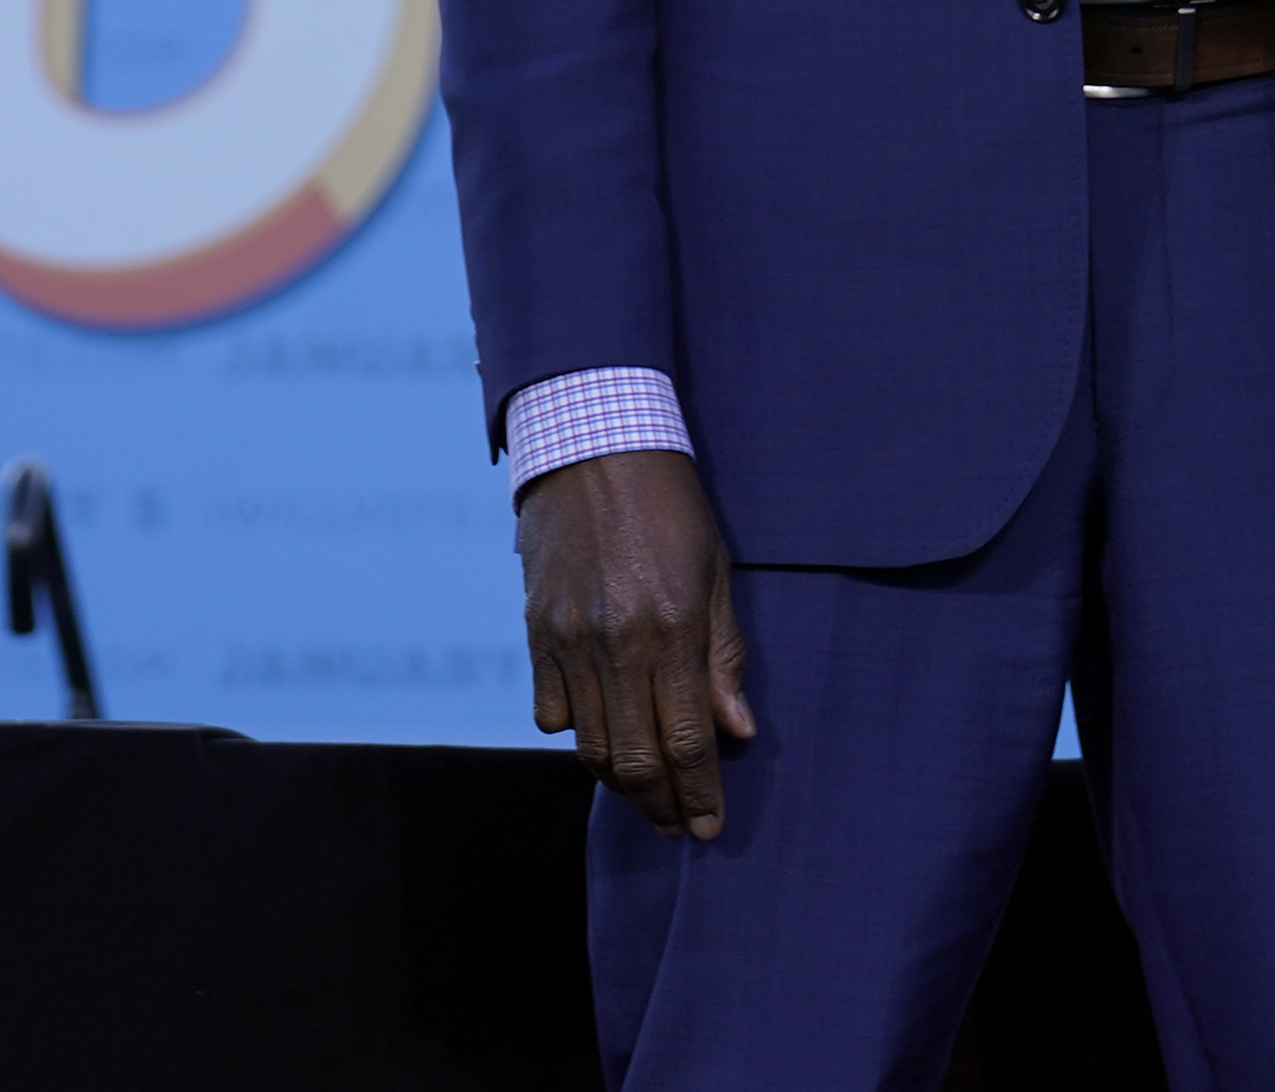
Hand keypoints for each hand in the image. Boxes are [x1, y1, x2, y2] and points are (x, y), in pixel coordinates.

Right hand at [517, 449, 752, 836]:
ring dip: (619, 782)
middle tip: (677, 825)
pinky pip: (550, 712)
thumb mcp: (717, 572)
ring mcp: (569, 641)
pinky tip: (602, 737)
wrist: (592, 444)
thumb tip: (738, 731)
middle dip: (659, 804)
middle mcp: (617, 645)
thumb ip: (724, 656)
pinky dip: (577, 736)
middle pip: (633, 759)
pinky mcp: (536, 632)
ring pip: (589, 746)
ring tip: (645, 794)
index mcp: (671, 628)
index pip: (687, 740)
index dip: (699, 794)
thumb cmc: (670, 504)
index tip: (708, 828)